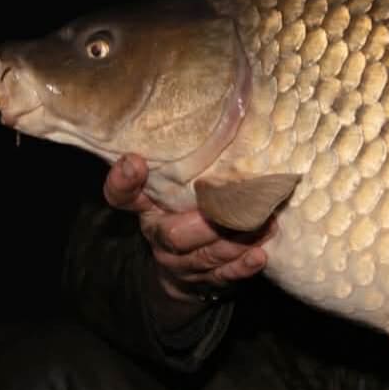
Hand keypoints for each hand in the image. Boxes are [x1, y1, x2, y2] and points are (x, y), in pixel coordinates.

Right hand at [103, 154, 269, 304]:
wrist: (185, 266)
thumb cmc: (189, 208)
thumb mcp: (181, 182)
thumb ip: (191, 158)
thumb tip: (234, 108)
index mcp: (147, 206)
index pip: (122, 195)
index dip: (123, 181)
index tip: (134, 160)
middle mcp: (158, 234)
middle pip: (173, 235)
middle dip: (208, 223)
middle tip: (239, 206)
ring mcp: (179, 262)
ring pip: (205, 256)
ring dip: (236, 240)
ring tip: (265, 222)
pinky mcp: (204, 281)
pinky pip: (222, 277)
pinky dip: (242, 266)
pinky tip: (259, 255)